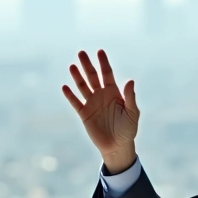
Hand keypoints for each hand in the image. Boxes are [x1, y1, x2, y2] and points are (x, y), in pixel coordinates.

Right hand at [62, 50, 139, 173]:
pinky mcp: (84, 114)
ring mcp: (92, 104)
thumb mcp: (132, 113)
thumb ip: (130, 97)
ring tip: (72, 66)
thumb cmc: (128, 129)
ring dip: (77, 77)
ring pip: (83, 87)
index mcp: (114, 92)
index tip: (100, 51)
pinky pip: (76, 103)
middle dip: (87, 65)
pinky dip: (70, 95)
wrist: (117, 146)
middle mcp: (102, 95)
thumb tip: (130, 81)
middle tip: (81, 52)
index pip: (107, 74)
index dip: (104, 63)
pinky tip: (65, 87)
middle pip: (93, 77)